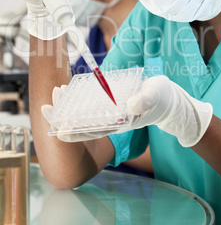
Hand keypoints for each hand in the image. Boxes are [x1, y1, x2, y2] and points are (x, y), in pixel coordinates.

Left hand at [42, 75, 212, 146]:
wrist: (171, 102)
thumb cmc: (165, 98)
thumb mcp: (157, 95)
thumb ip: (145, 100)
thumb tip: (130, 105)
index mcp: (123, 122)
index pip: (95, 130)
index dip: (76, 132)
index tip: (58, 131)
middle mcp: (115, 121)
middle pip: (85, 124)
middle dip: (65, 118)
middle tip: (45, 110)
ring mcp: (113, 114)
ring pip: (87, 115)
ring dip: (70, 109)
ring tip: (54, 98)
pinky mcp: (114, 106)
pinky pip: (93, 106)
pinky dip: (80, 101)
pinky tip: (71, 93)